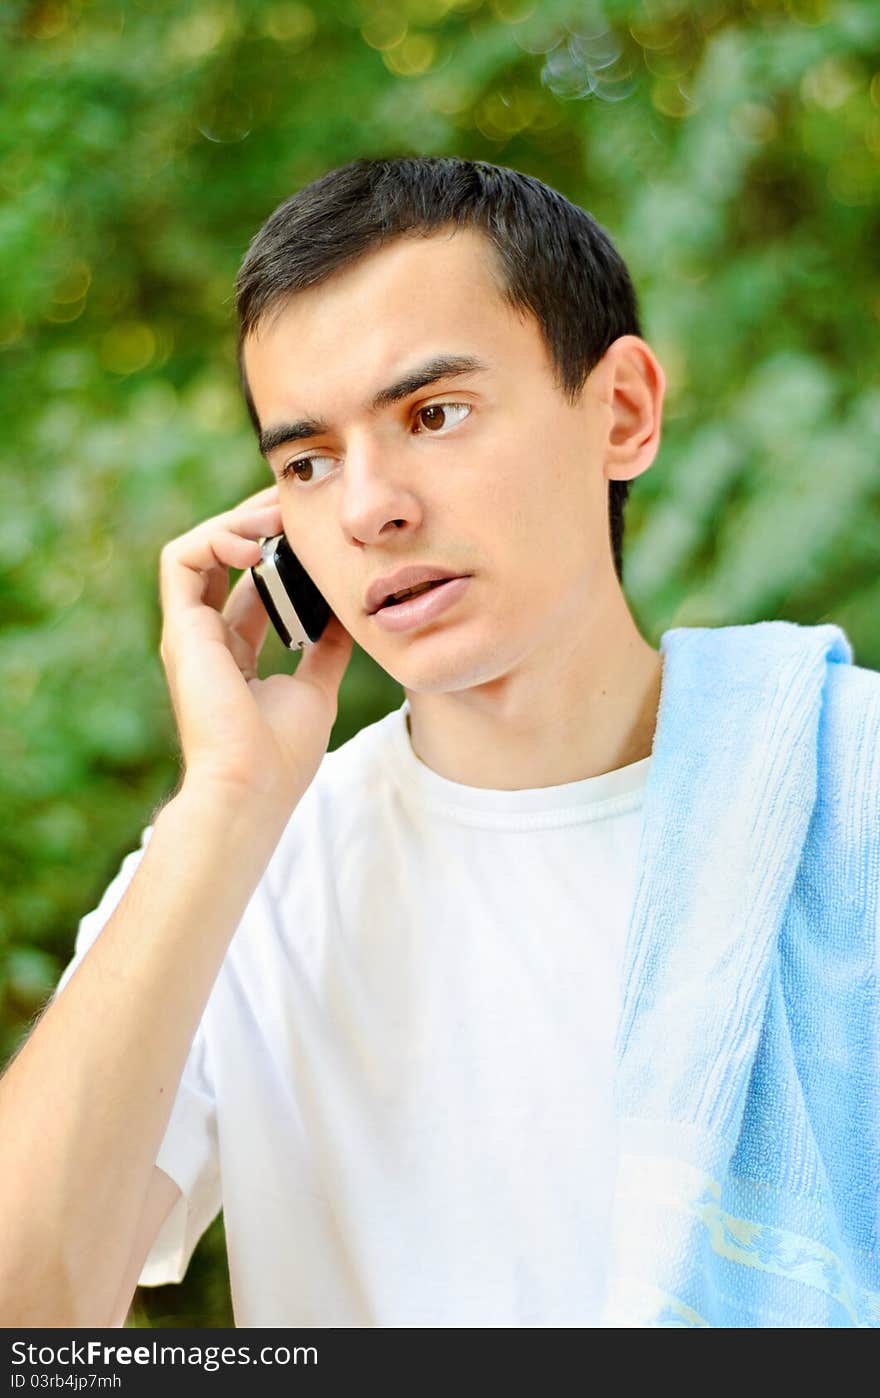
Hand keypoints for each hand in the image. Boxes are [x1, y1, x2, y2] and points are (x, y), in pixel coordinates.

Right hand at [158, 484, 353, 810]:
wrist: (252, 789)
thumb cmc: (281, 755)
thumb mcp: (316, 688)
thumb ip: (324, 648)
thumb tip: (348, 612)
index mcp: (233, 653)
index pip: (249, 583)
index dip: (277, 550)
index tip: (313, 529)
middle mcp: (205, 637)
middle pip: (223, 558)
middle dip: (259, 522)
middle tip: (299, 502)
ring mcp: (188, 632)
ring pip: (198, 548)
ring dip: (238, 523)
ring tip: (280, 519)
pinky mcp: (180, 629)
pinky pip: (181, 558)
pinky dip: (217, 540)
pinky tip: (259, 547)